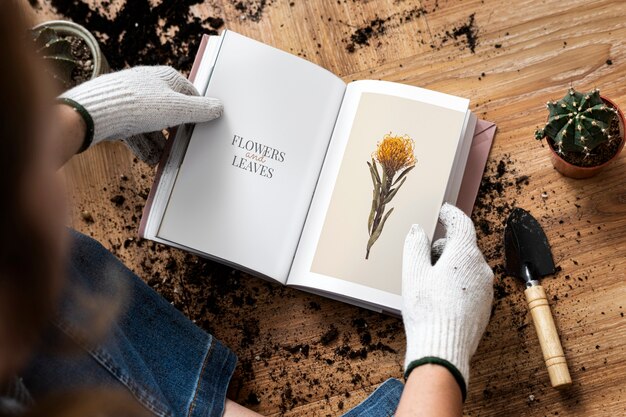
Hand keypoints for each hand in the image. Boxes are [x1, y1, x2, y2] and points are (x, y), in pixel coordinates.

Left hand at [59, 66, 222, 164]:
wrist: (96, 113)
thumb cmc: (137, 104)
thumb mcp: (177, 109)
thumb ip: (200, 110)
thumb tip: (218, 107)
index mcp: (165, 78)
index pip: (190, 93)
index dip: (198, 111)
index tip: (204, 126)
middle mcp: (149, 86)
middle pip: (171, 112)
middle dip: (178, 132)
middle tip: (186, 147)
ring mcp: (133, 101)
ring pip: (154, 125)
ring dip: (161, 144)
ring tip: (168, 159)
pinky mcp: (120, 115)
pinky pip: (137, 132)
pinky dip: (145, 146)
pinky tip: (151, 160)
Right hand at [402, 203, 492, 400]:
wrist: (443, 349)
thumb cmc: (427, 310)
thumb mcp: (413, 273)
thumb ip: (416, 245)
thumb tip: (418, 230)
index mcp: (465, 254)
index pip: (462, 224)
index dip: (451, 215)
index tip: (443, 211)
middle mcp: (481, 269)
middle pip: (464, 246)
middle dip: (445, 246)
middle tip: (425, 255)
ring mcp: (486, 289)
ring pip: (468, 267)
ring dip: (451, 266)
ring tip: (430, 281)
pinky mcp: (485, 307)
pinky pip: (471, 286)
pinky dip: (458, 283)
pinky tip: (441, 297)